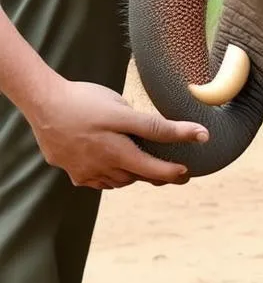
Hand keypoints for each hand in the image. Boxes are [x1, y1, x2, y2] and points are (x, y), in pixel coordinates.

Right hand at [27, 79, 208, 188]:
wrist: (41, 102)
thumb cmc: (86, 102)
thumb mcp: (126, 112)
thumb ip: (162, 128)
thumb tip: (200, 135)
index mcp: (119, 155)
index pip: (155, 171)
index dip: (174, 173)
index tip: (188, 171)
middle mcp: (102, 169)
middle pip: (137, 177)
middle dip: (156, 174)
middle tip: (174, 170)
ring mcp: (85, 172)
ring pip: (118, 180)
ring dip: (133, 174)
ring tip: (145, 165)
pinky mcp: (71, 170)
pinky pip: (99, 180)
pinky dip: (111, 174)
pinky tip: (115, 164)